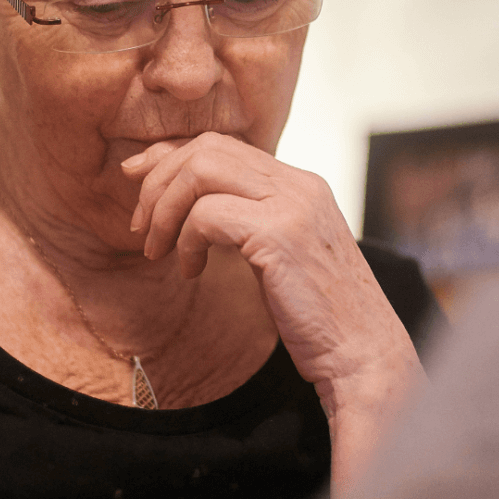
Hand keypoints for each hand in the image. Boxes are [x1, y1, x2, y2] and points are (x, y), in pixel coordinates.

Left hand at [122, 132, 425, 491]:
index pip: (223, 146)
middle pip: (207, 148)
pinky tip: (191, 272)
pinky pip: (207, 214)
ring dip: (165, 208)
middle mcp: (300, 185)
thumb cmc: (319, 314)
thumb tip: (193, 206)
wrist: (362, 353)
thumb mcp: (282, 253)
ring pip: (201, 170)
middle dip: (159, 182)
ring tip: (159, 250)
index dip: (170, 157)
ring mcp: (293, 206)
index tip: (137, 181)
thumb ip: (249, 221)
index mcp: (301, 185)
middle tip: (144, 228)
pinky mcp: (280, 235)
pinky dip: (186, 240)